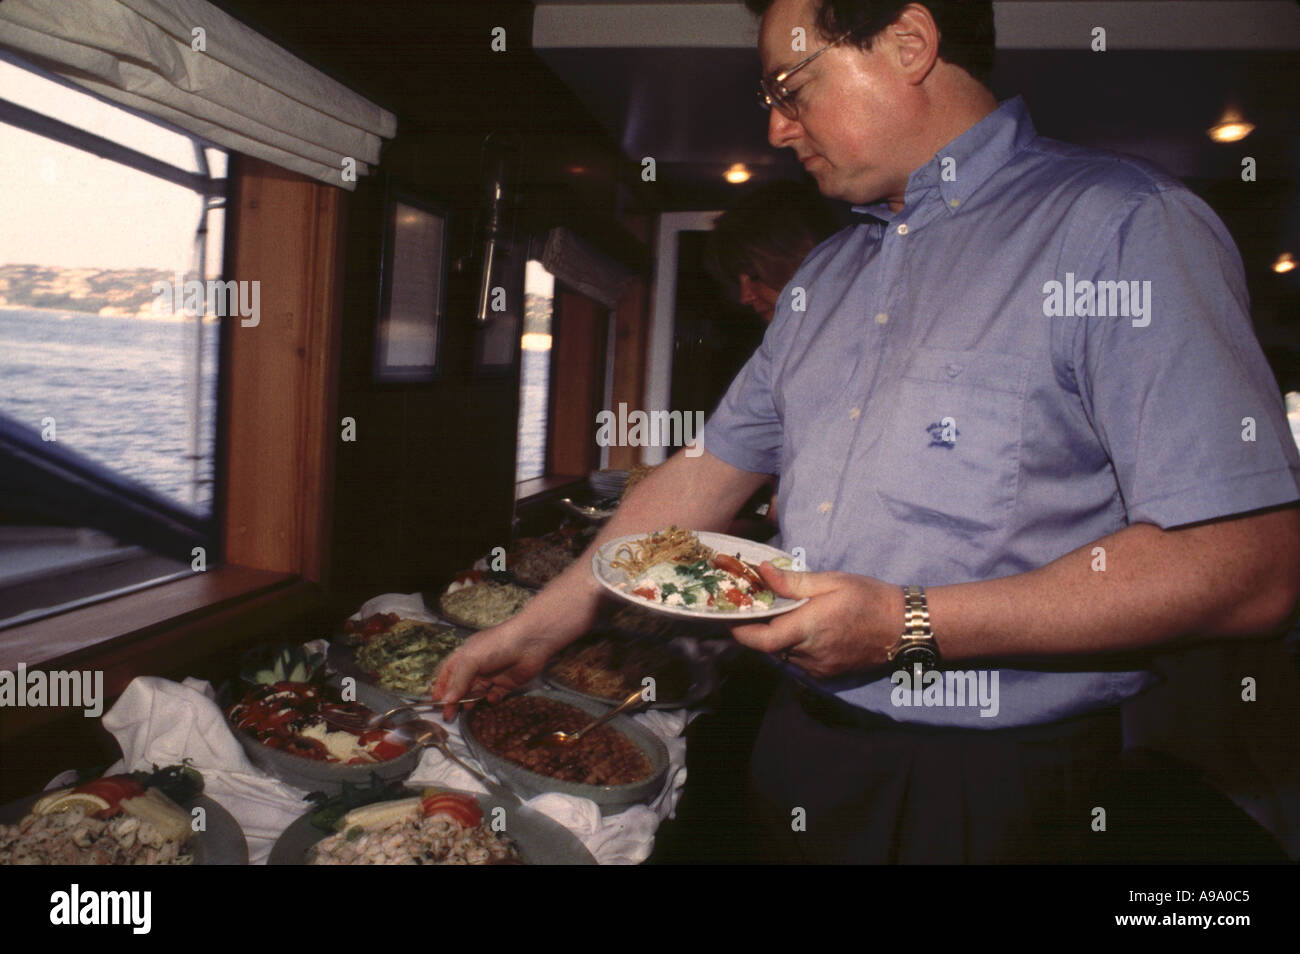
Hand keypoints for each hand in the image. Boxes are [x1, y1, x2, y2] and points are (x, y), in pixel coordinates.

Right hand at [430, 618, 567, 720]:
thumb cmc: (497, 646)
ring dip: (471, 701)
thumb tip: (447, 700)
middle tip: (449, 715)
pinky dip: (492, 699)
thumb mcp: (471, 659)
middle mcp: (478, 666)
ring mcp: (492, 675)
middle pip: (461, 686)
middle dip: (454, 700)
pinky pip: (495, 695)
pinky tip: (491, 698)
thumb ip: (459, 681)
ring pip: (477, 692)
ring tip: (466, 710)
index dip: (441, 687)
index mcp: (466, 656)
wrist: (530, 643)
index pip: (449, 673)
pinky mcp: (507, 683)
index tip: (436, 703)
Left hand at [729, 563, 903, 679]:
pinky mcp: (827, 675)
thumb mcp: (831, 581)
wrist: (903, 627)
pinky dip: (792, 647)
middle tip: (751, 610)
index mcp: (808, 628)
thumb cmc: (868, 598)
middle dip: (756, 631)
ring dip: (775, 639)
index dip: (740, 630)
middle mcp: (809, 654)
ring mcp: (818, 668)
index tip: (728, 616)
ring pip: (783, 656)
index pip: (760, 639)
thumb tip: (761, 571)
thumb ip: (793, 582)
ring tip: (777, 616)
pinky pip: (798, 663)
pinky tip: (801, 630)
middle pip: (768, 649)